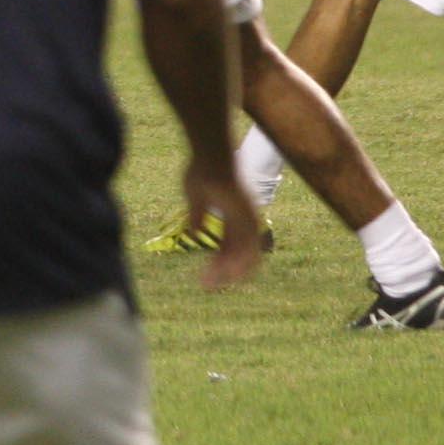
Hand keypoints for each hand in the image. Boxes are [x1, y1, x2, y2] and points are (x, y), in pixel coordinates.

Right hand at [180, 153, 264, 291]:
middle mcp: (245, 219)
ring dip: (229, 272)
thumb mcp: (195, 197)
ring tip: (212, 285)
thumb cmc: (202, 171)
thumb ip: (197, 214)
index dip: (218, 260)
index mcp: (233, 214)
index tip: (205, 273)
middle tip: (207, 285)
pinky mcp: (248, 219)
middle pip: (237, 253)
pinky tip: (226, 276)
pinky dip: (239, 264)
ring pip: (245, 255)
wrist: (211, 158)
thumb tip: (194, 232)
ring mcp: (248, 219)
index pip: (229, 244)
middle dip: (223, 271)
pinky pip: (248, 248)